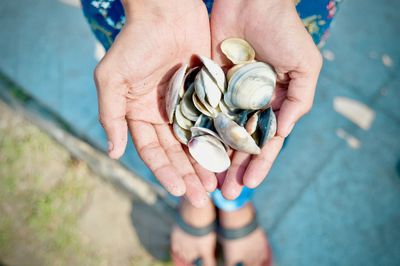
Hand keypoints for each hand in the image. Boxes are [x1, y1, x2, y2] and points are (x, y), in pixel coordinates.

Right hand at [94, 0, 215, 206]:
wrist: (166, 10)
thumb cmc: (135, 42)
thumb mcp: (112, 78)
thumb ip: (110, 115)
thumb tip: (113, 153)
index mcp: (139, 114)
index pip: (152, 151)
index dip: (164, 171)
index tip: (178, 190)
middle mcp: (163, 114)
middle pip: (176, 152)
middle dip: (188, 175)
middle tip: (202, 198)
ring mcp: (186, 105)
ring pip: (197, 141)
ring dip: (205, 164)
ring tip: (216, 186)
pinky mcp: (207, 94)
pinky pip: (214, 121)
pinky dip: (220, 140)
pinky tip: (229, 158)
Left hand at [210, 0, 322, 198]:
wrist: (252, 1)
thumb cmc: (283, 32)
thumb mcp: (304, 67)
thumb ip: (298, 101)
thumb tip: (283, 134)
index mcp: (274, 103)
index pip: (266, 140)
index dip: (259, 163)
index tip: (249, 183)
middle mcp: (250, 104)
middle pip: (241, 142)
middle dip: (235, 168)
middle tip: (226, 192)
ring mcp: (228, 96)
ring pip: (220, 133)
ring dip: (216, 157)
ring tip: (209, 181)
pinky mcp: (208, 85)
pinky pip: (203, 112)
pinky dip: (199, 132)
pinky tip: (193, 151)